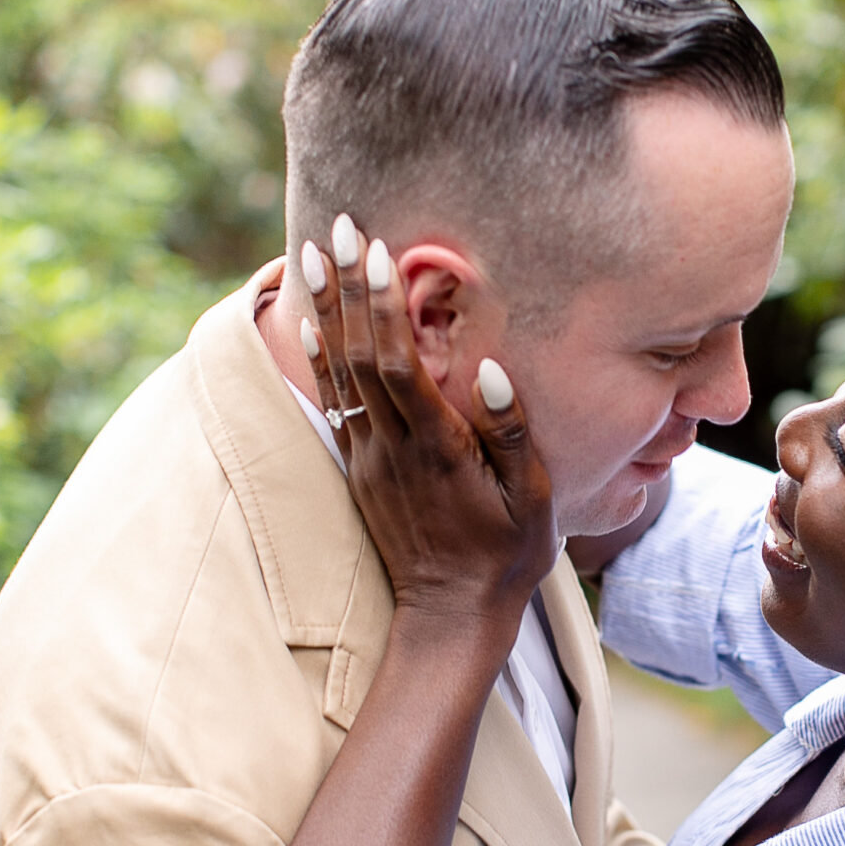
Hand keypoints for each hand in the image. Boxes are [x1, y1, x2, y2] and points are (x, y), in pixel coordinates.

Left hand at [303, 221, 557, 648]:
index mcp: (436, 448)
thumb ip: (512, 434)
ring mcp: (368, 460)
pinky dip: (321, 356)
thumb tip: (496, 370)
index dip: (383, 303)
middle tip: (337, 228)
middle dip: (348, 288)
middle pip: (358, 355)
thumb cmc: (506, 556)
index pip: (398, 362)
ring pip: (337, 373)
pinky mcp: (359, 471)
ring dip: (326, 312)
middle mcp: (391, 449)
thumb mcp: (532, 500)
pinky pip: (334, 401)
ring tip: (312, 256)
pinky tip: (314, 325)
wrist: (450, 617)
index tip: (377, 250)